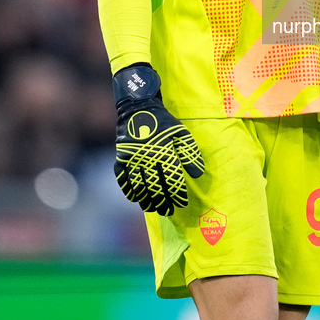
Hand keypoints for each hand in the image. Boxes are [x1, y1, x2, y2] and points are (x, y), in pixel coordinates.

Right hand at [113, 64, 204, 215]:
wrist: (138, 108)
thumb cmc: (163, 122)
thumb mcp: (181, 133)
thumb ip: (190, 153)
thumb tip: (198, 174)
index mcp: (163, 151)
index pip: (172, 178)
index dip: (178, 193)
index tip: (182, 203)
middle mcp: (146, 157)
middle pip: (155, 186)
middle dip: (163, 201)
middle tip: (169, 211)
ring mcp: (131, 158)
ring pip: (139, 186)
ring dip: (147, 200)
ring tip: (155, 209)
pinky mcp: (120, 158)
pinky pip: (123, 180)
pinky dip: (129, 191)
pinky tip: (136, 199)